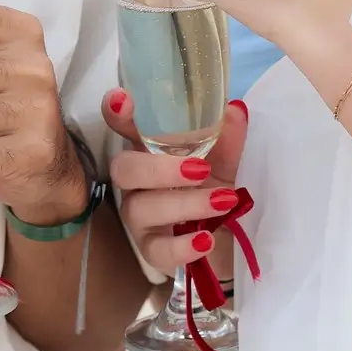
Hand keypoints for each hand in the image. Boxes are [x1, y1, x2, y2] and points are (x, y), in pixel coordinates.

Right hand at [102, 90, 248, 272]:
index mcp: (150, 152)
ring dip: (184, 204)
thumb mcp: (227, 162)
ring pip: (141, 209)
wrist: (230, 241)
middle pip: (123, 169)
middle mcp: (137, 183)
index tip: (123, 99)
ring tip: (223, 201)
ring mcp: (140, 218)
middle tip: (200, 169)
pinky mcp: (152, 251)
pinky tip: (206, 240)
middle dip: (158, 168)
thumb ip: (228, 138)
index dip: (117, 113)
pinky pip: (156, 250)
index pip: (125, 127)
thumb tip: (234, 111)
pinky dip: (181, 246)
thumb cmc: (216, 189)